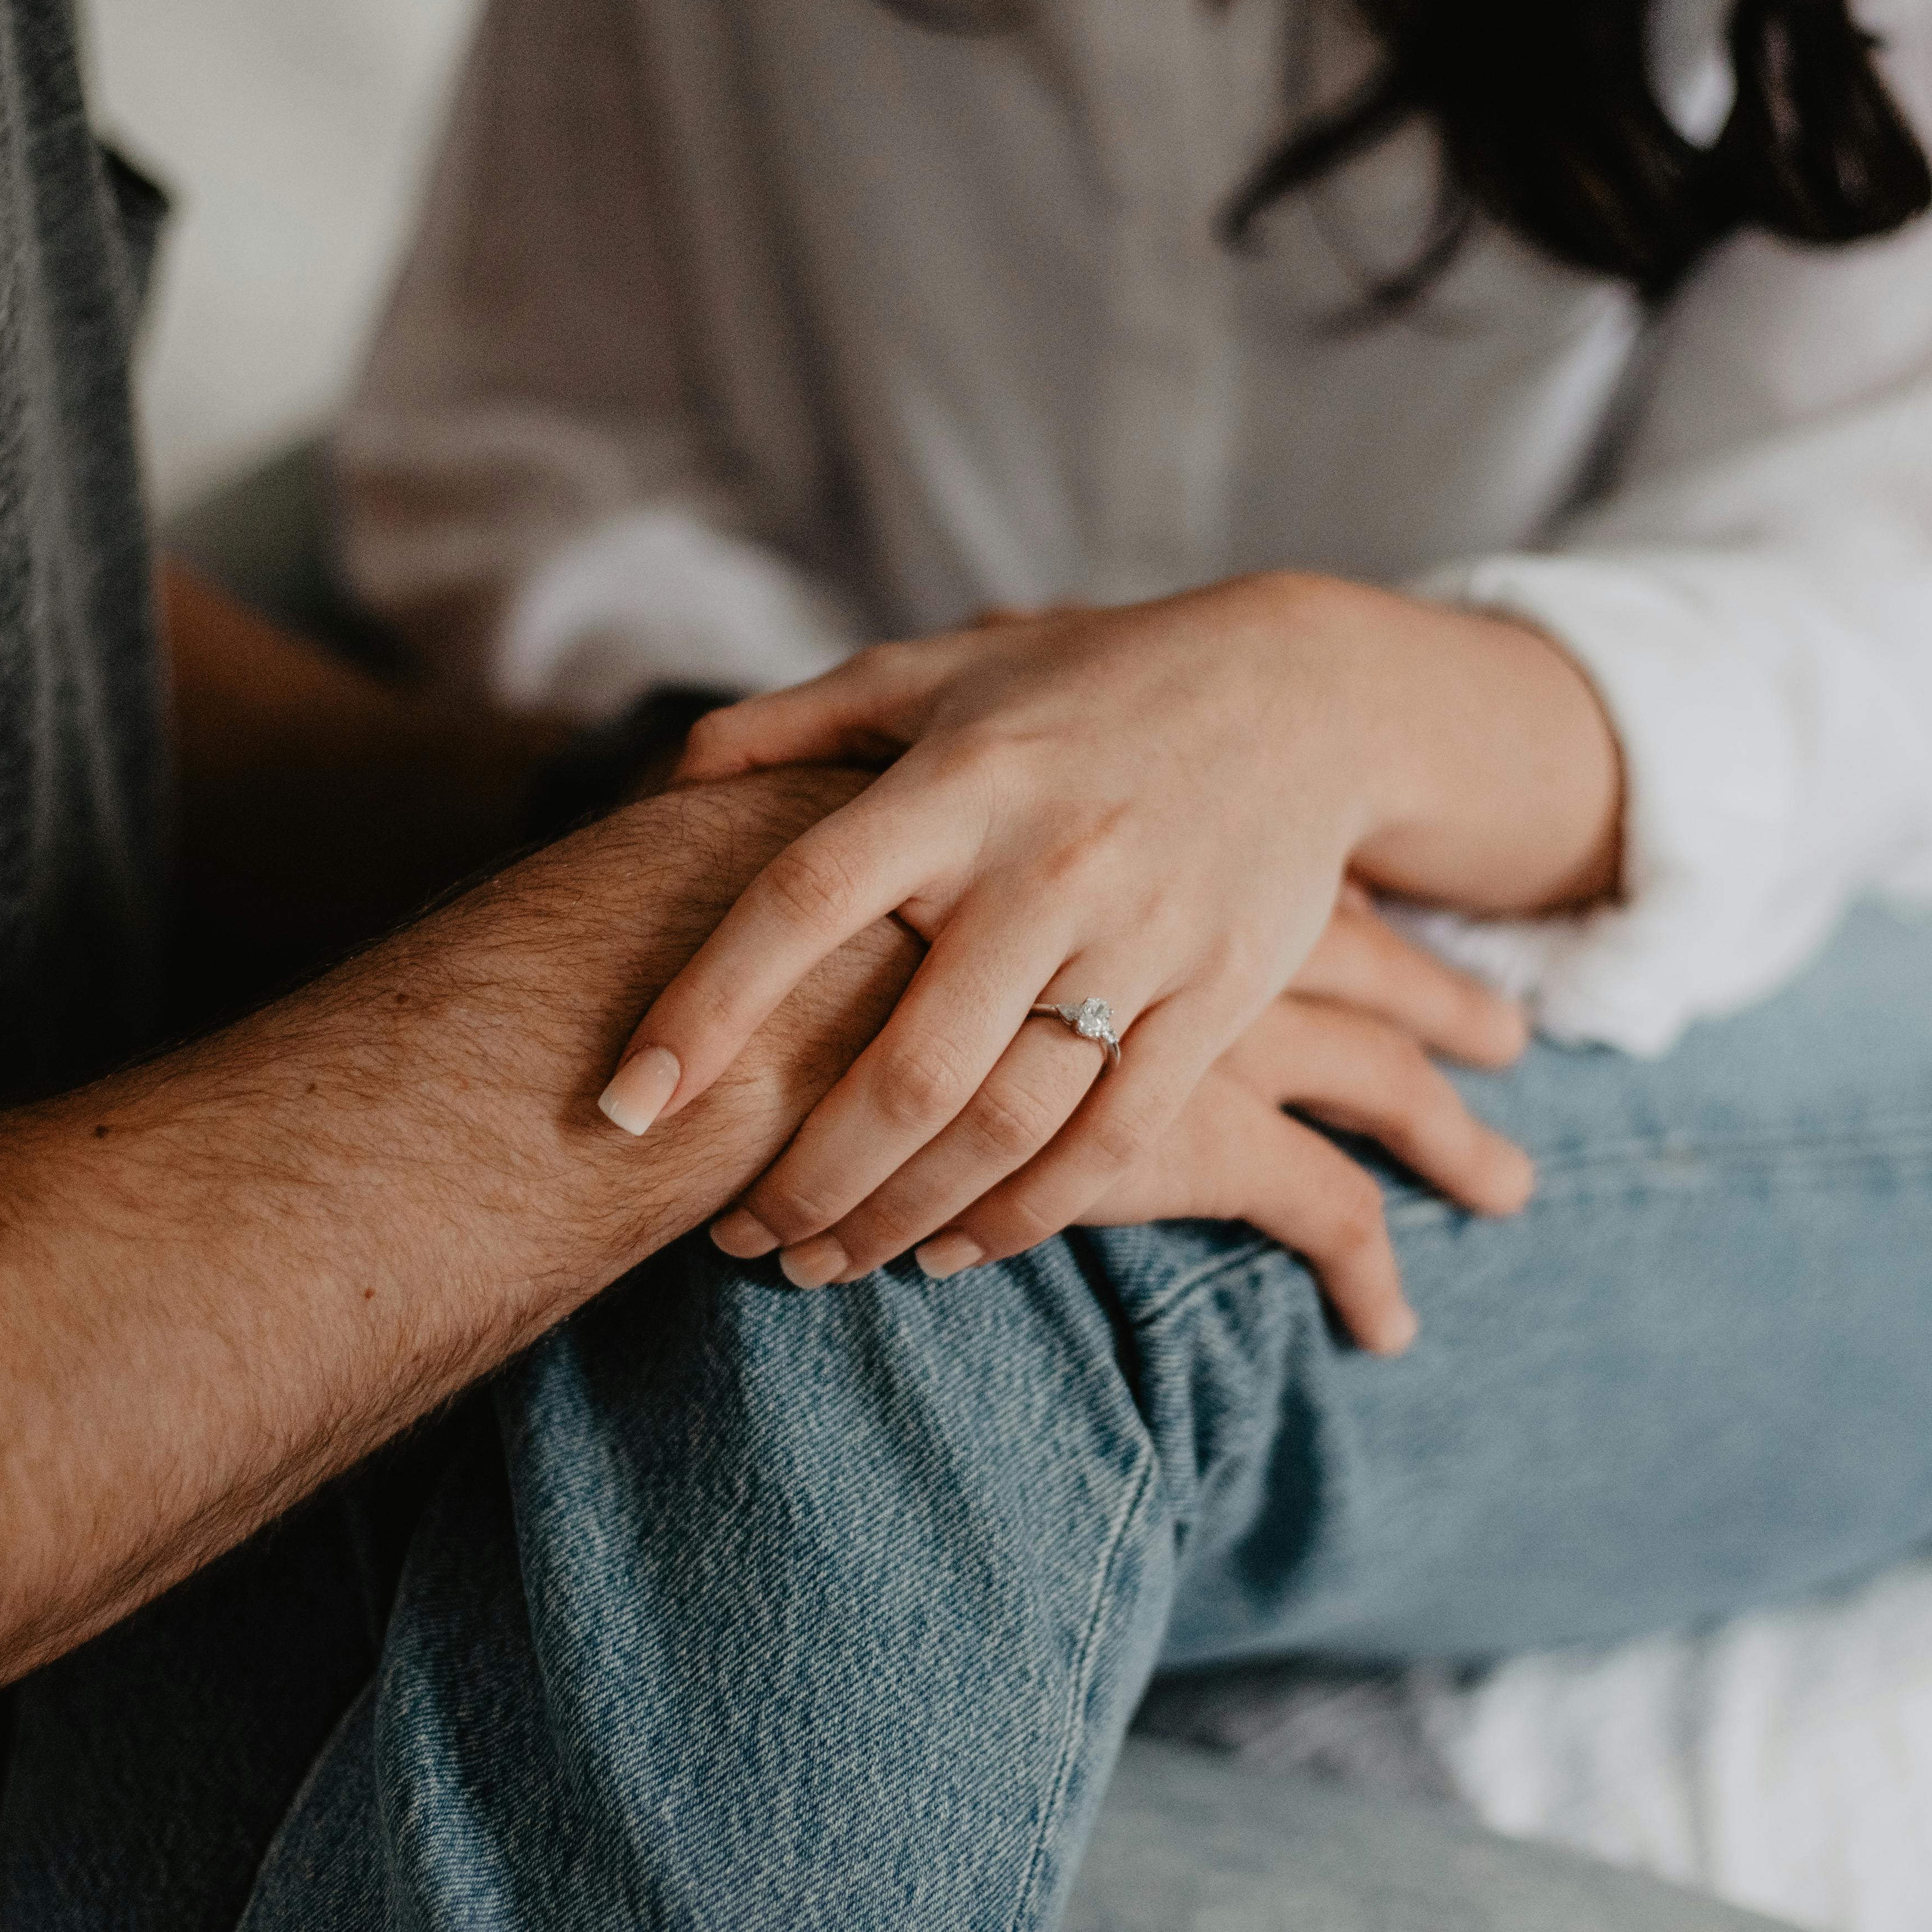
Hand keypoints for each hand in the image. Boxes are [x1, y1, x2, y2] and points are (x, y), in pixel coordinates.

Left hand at [588, 572, 1609, 1351]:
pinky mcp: (1218, 994)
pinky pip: (1113, 1136)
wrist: (1305, 694)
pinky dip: (1025, 1214)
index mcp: (954, 781)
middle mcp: (1041, 863)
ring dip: (901, 1216)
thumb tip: (675, 772)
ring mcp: (1138, 936)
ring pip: (1004, 1122)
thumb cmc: (1090, 683)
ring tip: (823, 1263)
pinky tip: (952, 1251)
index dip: (707, 1005)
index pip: (803, 899)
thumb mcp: (944, 668)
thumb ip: (804, 718)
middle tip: (735, 1240)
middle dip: (805, 1174)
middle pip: (905, 1063)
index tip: (626, 1101)